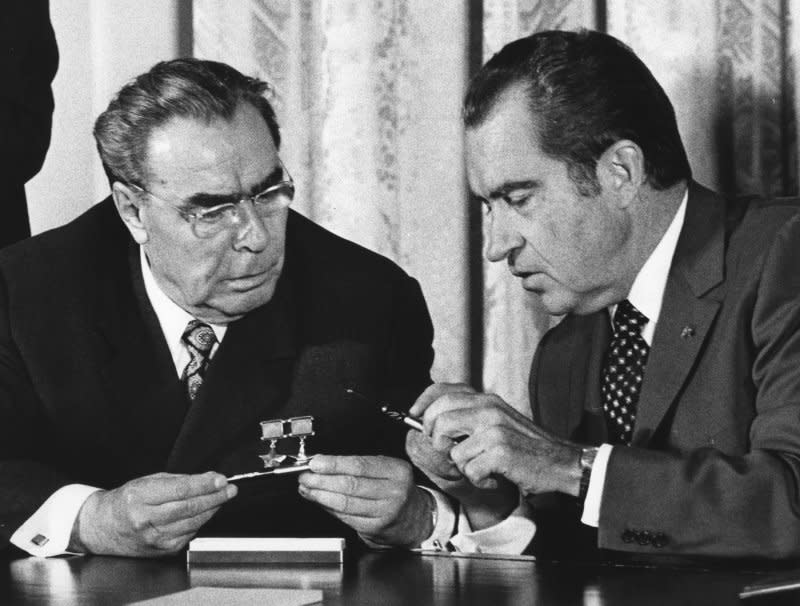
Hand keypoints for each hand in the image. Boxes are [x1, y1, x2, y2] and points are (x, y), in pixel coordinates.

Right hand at [70, 471, 236, 556]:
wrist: (103, 527)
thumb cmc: (126, 501)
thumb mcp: (147, 482)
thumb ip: (179, 480)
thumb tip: (209, 479)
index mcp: (139, 498)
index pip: (180, 490)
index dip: (204, 484)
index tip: (221, 479)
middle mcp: (145, 520)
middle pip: (189, 507)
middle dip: (215, 497)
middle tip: (230, 489)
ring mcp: (154, 538)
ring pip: (193, 522)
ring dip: (212, 509)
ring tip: (222, 497)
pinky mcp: (161, 550)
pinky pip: (189, 534)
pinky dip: (200, 522)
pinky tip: (205, 513)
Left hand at [297, 454, 432, 547]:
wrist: (416, 518)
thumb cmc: (397, 489)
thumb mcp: (386, 470)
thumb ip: (358, 466)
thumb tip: (324, 465)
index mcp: (396, 470)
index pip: (359, 465)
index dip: (334, 464)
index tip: (316, 463)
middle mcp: (394, 491)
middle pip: (351, 485)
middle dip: (322, 480)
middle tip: (305, 476)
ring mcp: (386, 511)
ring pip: (346, 503)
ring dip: (321, 496)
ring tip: (307, 489)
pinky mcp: (376, 528)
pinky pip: (347, 517)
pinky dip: (330, 509)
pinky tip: (320, 502)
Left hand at [416, 387, 582, 498]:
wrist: (561, 462)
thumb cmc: (526, 447)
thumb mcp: (497, 421)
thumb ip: (470, 417)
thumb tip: (430, 421)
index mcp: (486, 399)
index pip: (442, 390)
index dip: (422, 402)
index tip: (414, 415)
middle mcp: (488, 409)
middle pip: (438, 418)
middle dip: (434, 439)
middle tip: (447, 451)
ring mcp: (494, 429)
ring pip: (451, 450)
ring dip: (462, 466)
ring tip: (482, 467)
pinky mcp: (500, 451)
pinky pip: (469, 469)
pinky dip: (479, 480)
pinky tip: (495, 477)